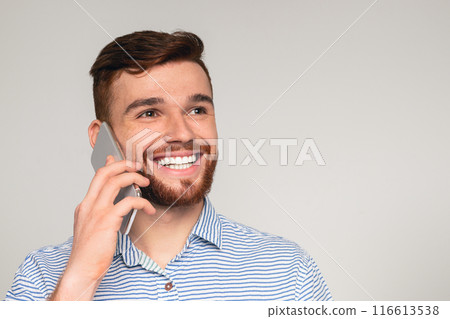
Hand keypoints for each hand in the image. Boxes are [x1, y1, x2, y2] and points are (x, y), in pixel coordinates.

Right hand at [49, 155, 154, 299]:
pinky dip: (142, 202)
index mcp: (85, 205)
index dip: (111, 165)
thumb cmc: (90, 252)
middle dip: (123, 164)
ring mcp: (97, 212)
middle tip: (138, 165)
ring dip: (133, 177)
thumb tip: (117, 201)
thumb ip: (103, 212)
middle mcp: (89, 205)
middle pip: (105, 173)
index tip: (122, 160)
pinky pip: (128, 202)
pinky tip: (148, 209)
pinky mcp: (107, 221)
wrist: (82, 270)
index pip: (97, 177)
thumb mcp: (93, 227)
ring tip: (145, 182)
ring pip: (115, 182)